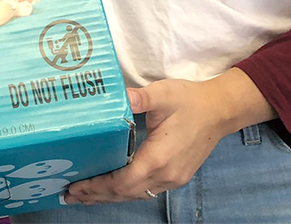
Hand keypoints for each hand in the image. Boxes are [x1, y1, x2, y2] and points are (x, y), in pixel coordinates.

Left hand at [65, 69, 275, 204]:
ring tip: (87, 195)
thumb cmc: (190, 101)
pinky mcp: (176, 177)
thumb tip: (117, 96)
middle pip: (126, 193)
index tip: (76, 186)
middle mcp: (165, 175)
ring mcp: (172, 179)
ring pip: (136, 195)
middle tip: (71, 195)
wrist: (219, 111)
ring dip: (111, 196)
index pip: (122, 182)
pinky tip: (115, 188)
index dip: (98, 186)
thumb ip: (139, 97)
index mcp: (159, 157)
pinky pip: (146, 190)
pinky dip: (126, 192)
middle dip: (97, 195)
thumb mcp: (163, 94)